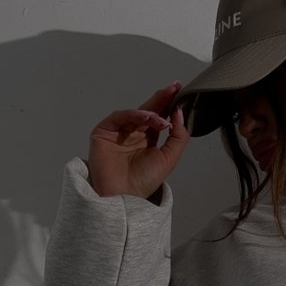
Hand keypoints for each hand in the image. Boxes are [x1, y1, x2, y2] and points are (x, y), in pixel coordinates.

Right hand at [85, 81, 190, 199]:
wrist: (123, 197)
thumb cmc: (142, 183)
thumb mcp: (169, 158)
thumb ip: (178, 137)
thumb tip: (180, 113)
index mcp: (147, 140)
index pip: (159, 117)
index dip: (169, 104)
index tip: (180, 92)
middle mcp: (132, 134)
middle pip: (148, 110)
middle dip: (161, 98)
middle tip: (174, 88)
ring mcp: (118, 132)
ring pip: (135, 113)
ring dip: (150, 111)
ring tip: (161, 118)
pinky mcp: (104, 131)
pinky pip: (120, 117)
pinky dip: (134, 114)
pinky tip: (147, 117)